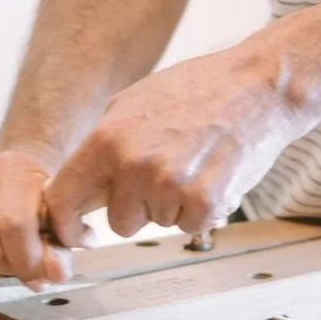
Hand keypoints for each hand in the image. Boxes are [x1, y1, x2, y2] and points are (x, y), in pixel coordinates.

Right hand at [0, 147, 72, 287]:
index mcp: (11, 170)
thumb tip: (57, 272)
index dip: (28, 260)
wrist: (16, 170)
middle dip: (5, 269)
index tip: (39, 272)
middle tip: (15, 267)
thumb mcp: (59, 217)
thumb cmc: (38, 198)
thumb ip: (60, 247)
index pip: (13, 225)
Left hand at [42, 39, 311, 246]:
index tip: (80, 233)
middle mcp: (134, 165)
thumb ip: (102, 145)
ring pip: (158, 222)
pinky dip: (202, 209)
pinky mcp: (204, 202)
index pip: (63, 199)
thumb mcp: (132, 102)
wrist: (257, 87)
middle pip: (119, 222)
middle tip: (165, 172)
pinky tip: (212, 174)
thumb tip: (78, 183)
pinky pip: (191, 226)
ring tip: (194, 163)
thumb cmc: (199, 88)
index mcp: (107, 138)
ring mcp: (169, 185)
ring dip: (174, 204)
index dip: (67, 225)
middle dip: (139, 207)